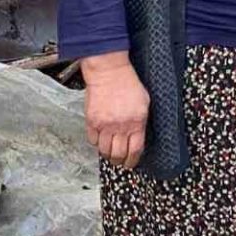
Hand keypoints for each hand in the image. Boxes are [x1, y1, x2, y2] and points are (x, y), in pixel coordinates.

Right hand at [82, 51, 148, 169]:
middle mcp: (120, 126)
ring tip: (109, 153)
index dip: (132, 161)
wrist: (109, 71)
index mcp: (136, 122)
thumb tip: (139, 136)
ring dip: (107, 155)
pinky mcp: (92, 121)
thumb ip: (141, 121)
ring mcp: (105, 124)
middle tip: (119, 161)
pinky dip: (96, 143)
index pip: (135, 150)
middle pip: (118, 154)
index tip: (131, 164)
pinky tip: (100, 140)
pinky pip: (93, 140)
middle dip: (119, 161)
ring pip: (104, 150)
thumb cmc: (128, 83)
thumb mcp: (144, 102)